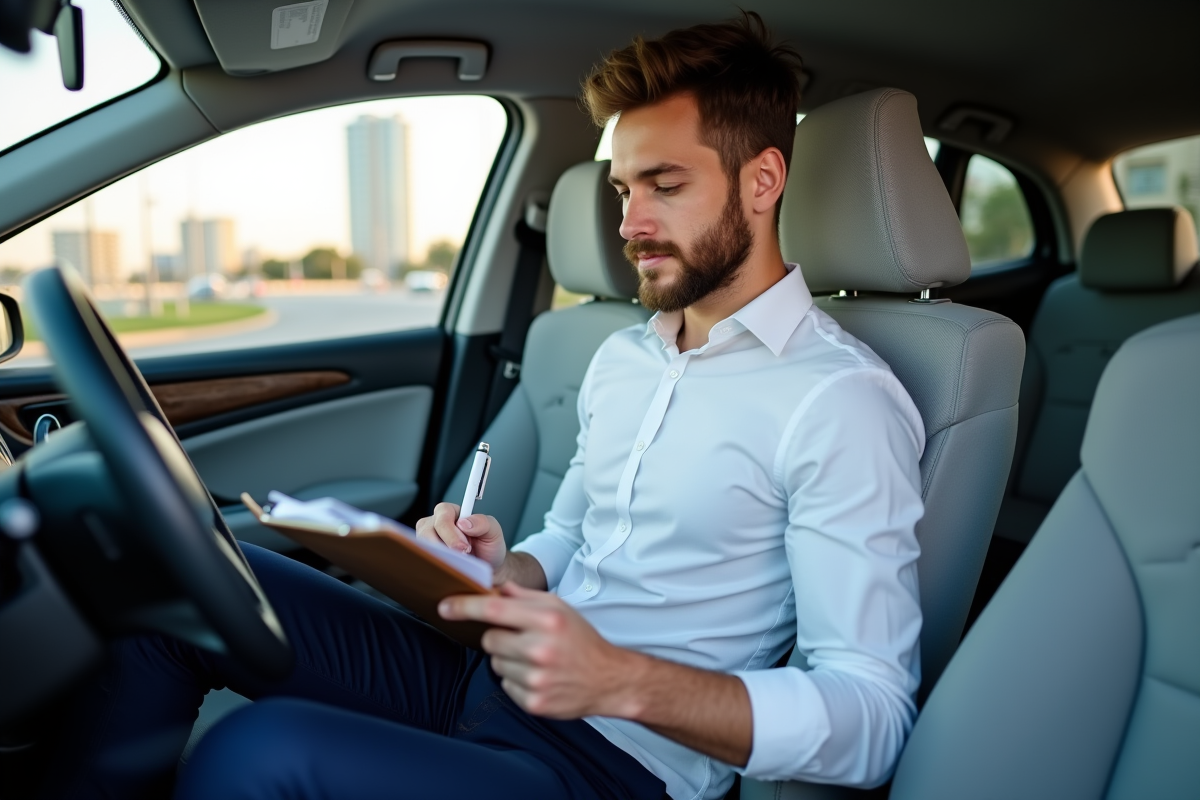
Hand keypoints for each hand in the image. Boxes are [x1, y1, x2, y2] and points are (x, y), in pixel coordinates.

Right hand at [415, 502, 506, 570]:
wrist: (488, 567)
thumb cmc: (488, 546)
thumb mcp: (494, 531)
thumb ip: (483, 522)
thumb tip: (463, 523)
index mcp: (451, 512)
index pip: (443, 514)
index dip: (451, 532)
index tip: (465, 547)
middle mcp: (435, 523)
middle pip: (428, 531)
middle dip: (446, 546)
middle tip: (464, 556)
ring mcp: (428, 540)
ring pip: (423, 546)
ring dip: (440, 557)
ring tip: (459, 563)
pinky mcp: (426, 555)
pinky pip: (423, 560)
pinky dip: (436, 565)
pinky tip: (449, 569)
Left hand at [439, 582, 639, 718]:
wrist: (608, 679)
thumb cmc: (582, 640)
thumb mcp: (560, 608)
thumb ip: (526, 597)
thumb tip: (495, 589)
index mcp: (547, 620)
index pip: (494, 610)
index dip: (465, 607)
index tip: (445, 606)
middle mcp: (541, 649)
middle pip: (490, 639)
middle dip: (500, 637)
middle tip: (522, 639)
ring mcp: (536, 679)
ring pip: (496, 664)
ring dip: (509, 660)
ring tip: (536, 660)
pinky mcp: (534, 702)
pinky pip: (505, 686)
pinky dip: (517, 680)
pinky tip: (538, 676)